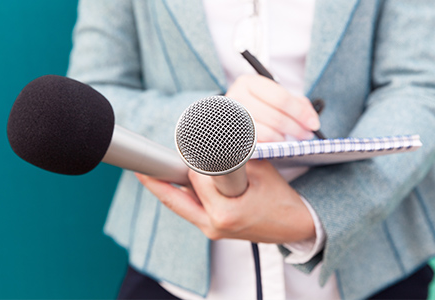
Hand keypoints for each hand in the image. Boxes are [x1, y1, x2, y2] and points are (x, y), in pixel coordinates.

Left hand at [135, 160, 315, 243]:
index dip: (186, 159)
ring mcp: (211, 231)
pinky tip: (171, 182)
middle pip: (175, 198)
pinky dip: (181, 195)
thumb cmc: (280, 198)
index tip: (166, 149)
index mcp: (225, 213)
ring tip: (150, 170)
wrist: (295, 226)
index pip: (196, 179)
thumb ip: (233, 156)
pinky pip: (189, 210)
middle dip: (157, 180)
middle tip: (139, 165)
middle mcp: (213, 226)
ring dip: (167, 187)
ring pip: (180, 205)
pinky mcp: (212, 231)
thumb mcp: (259, 170)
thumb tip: (211, 138)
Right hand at [225, 74, 319, 141]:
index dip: (300, 113)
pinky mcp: (233, 136)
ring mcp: (232, 118)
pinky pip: (259, 143)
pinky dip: (272, 144)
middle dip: (296, 128)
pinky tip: (277, 140)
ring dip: (284, 138)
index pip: (281, 98)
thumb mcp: (276, 95)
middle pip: (276, 117)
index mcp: (249, 83)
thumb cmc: (259, 103)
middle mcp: (237, 98)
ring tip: (290, 137)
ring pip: (268, 132)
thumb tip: (312, 120)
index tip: (313, 124)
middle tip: (307, 134)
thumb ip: (297, 104)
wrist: (231, 115)